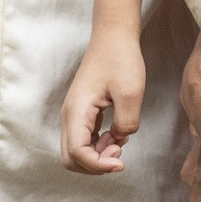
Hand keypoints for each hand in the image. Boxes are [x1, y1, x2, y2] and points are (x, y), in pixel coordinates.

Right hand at [61, 31, 146, 173]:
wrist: (113, 36)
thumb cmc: (120, 59)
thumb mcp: (131, 93)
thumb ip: (126, 124)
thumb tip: (119, 140)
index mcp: (76, 111)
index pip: (77, 154)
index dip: (99, 165)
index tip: (122, 162)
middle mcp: (69, 115)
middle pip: (70, 159)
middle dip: (95, 165)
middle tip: (119, 154)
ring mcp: (74, 113)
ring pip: (76, 151)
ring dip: (97, 156)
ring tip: (120, 142)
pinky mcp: (82, 111)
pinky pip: (84, 140)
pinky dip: (98, 146)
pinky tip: (117, 135)